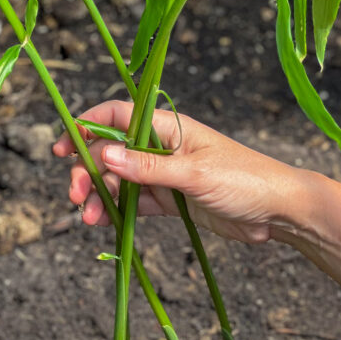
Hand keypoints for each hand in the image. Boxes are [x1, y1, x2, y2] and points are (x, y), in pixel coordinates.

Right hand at [52, 99, 316, 244]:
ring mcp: (164, 174)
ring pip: (120, 180)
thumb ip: (148, 168)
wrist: (277, 212)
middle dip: (89, 172)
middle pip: (111, 153)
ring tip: (89, 219)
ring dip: (100, 197)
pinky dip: (116, 212)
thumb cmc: (245, 181)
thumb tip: (104, 155)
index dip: (87, 128)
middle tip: (76, 197)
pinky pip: (134, 203)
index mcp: (169, 127)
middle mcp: (162, 146)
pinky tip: (103, 223)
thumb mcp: (194, 174)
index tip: (62, 148)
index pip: (117, 117)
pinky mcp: (170, 200)